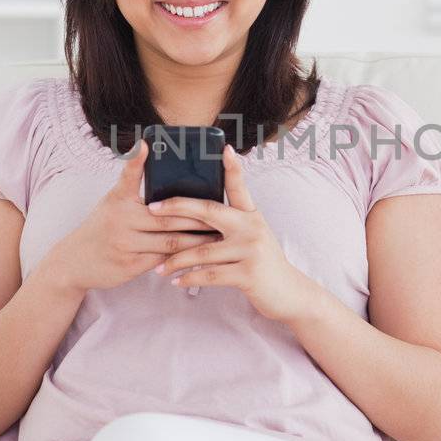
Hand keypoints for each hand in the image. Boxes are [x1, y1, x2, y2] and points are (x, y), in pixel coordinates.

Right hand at [46, 138, 217, 292]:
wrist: (74, 262)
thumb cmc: (102, 226)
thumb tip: (151, 158)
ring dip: (197, 239)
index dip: (137, 160)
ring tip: (220, 235)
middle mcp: (120, 219)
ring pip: (170, 241)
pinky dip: (184, 257)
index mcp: (118, 199)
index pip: (129, 176)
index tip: (147, 143)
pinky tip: (201, 255)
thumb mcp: (112, 202)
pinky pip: (164, 259)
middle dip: (198, 217)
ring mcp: (125, 243)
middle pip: (168, 216)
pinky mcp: (130, 265)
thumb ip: (133, 185)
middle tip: (222, 212)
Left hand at [147, 144, 315, 323]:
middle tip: (152, 208)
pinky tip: (175, 280)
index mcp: (251, 216)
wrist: (288, 292)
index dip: (232, 168)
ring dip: (177, 259)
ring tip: (159, 266)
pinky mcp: (247, 274)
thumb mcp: (253, 236)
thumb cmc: (263, 263)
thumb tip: (200, 214)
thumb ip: (232, 224)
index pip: (239, 187)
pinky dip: (190, 278)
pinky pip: (210, 275)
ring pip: (202, 250)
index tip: (224, 148)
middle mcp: (251, 228)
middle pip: (209, 211)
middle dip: (178, 207)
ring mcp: (250, 250)